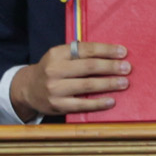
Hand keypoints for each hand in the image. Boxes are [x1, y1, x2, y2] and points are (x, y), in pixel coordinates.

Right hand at [11, 42, 128, 120]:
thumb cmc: (52, 70)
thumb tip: (111, 54)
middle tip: (127, 68)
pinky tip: (111, 101)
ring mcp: (55, 89)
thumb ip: (79, 54)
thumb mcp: (59, 56)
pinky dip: (98, 103)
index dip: (106, 50)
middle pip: (89, 67)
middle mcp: (54, 70)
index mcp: (57, 53)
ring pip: (87, 85)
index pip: (86, 49)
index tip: (123, 52)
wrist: (27, 90)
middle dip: (111, 67)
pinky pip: (82, 105)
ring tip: (124, 83)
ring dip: (109, 84)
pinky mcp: (58, 105)